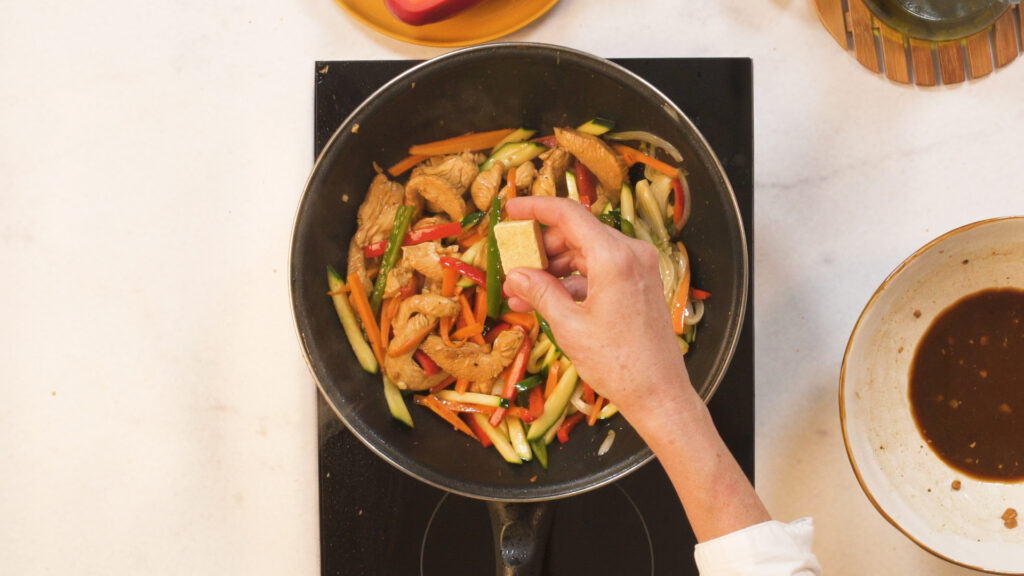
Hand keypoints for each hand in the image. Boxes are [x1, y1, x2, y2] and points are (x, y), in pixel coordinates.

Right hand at [501, 196, 695, 417]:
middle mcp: (631, 254)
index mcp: (614, 257)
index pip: (568, 214)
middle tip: (512, 264)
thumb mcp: (569, 326)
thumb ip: (540, 292)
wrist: (659, 394)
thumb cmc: (617, 363)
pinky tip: (545, 302)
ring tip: (521, 293)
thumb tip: (515, 274)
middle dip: (541, 248)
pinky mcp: (639, 284)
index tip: (509, 209)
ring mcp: (638, 268)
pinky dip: (572, 282)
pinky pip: (599, 271)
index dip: (535, 208)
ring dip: (553, 269)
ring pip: (586, 253)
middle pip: (577, 233)